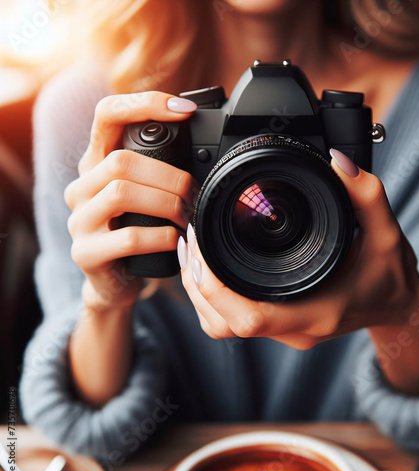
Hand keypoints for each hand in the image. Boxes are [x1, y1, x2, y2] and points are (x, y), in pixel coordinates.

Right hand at [64, 91, 198, 310]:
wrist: (115, 280)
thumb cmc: (135, 231)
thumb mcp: (144, 195)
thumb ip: (157, 170)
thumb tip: (203, 152)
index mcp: (96, 164)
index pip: (107, 115)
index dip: (144, 105)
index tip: (185, 111)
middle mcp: (81, 186)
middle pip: (121, 160)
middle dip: (168, 174)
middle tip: (193, 191)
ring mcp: (79, 220)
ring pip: (121, 193)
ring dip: (165, 203)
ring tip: (186, 216)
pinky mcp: (85, 252)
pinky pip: (128, 238)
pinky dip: (160, 236)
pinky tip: (175, 239)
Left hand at [178, 149, 418, 349]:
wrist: (397, 305)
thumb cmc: (392, 276)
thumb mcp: (388, 232)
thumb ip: (367, 195)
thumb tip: (337, 160)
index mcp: (315, 312)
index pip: (249, 319)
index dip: (213, 288)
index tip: (201, 247)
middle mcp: (294, 328)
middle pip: (222, 323)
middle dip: (196, 283)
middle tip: (192, 239)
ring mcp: (285, 330)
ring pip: (222, 325)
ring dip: (200, 291)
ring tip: (195, 249)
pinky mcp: (280, 324)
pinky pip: (232, 319)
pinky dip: (214, 295)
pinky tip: (212, 264)